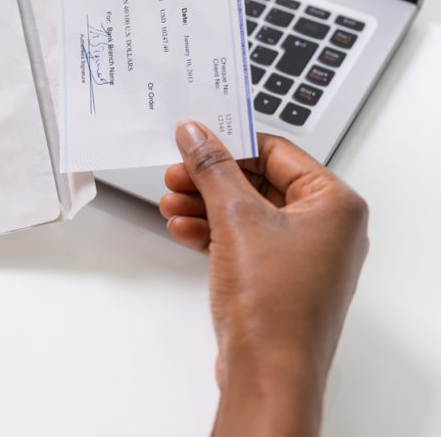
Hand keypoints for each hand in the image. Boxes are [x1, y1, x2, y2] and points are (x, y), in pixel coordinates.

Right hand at [161, 122, 368, 436]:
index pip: (276, 150)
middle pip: (258, 181)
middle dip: (210, 179)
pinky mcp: (279, 277)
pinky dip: (212, 231)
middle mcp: (326, 228)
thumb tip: (197, 134)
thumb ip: (212, 167)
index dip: (230, 143)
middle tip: (176, 173)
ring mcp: (303, 255)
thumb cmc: (275, 306)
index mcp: (335, 204)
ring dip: (205, 204)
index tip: (194, 138)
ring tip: (171, 204)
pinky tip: (183, 229)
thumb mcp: (236, 217)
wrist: (268, 373)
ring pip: (246, 211)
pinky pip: (243, 239)